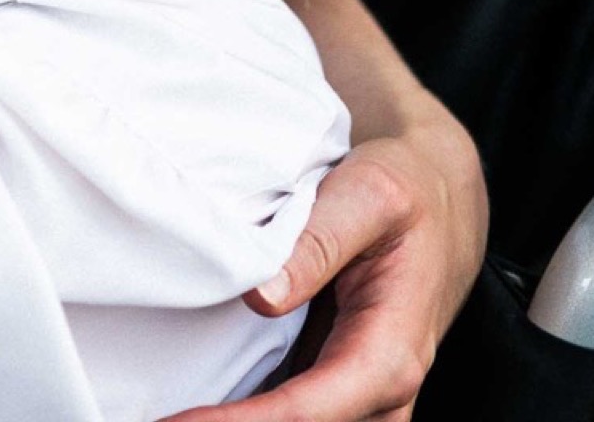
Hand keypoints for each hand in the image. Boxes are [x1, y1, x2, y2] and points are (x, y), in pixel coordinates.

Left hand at [162, 115, 484, 421]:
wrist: (436, 196)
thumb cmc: (406, 193)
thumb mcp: (369, 197)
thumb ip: (319, 243)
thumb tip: (261, 295)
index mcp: (390, 352)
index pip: (308, 409)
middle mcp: (380, 387)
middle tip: (157, 419)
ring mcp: (360, 392)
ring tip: (164, 414)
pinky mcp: (335, 380)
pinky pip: (293, 413)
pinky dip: (247, 413)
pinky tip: (193, 409)